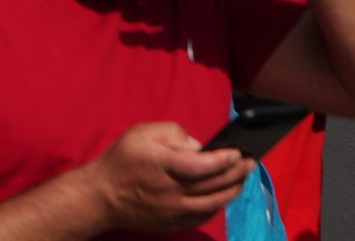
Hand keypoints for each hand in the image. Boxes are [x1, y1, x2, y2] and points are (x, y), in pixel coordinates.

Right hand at [86, 121, 250, 227]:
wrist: (103, 196)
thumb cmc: (122, 160)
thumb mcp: (140, 133)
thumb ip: (170, 132)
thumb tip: (196, 145)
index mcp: (162, 165)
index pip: (201, 165)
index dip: (223, 160)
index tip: (237, 152)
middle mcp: (172, 191)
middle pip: (213, 184)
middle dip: (236, 172)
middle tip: (251, 162)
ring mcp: (175, 210)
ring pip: (214, 202)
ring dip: (233, 189)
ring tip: (243, 178)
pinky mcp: (175, 222)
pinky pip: (205, 215)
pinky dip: (219, 204)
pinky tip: (225, 194)